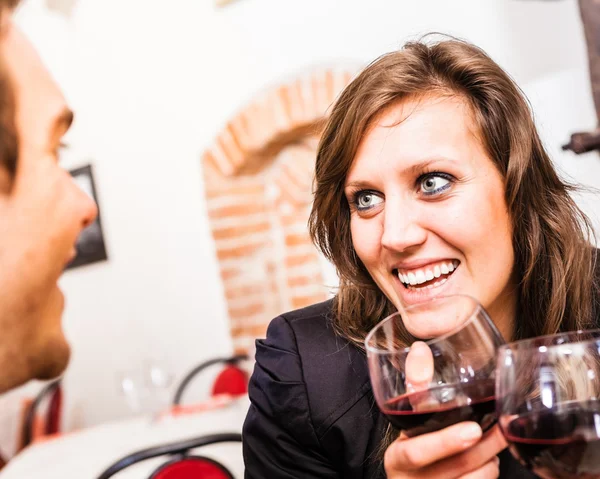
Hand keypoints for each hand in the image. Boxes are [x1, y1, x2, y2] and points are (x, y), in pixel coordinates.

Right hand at [385, 340, 505, 477]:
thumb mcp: (408, 420)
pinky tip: (488, 459)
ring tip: (493, 440)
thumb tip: (421, 348)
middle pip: (456, 466)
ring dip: (491, 459)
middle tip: (503, 428)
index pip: (416, 452)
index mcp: (397, 458)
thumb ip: (415, 386)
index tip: (472, 429)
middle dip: (485, 447)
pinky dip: (490, 471)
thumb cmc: (413, 446)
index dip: (445, 442)